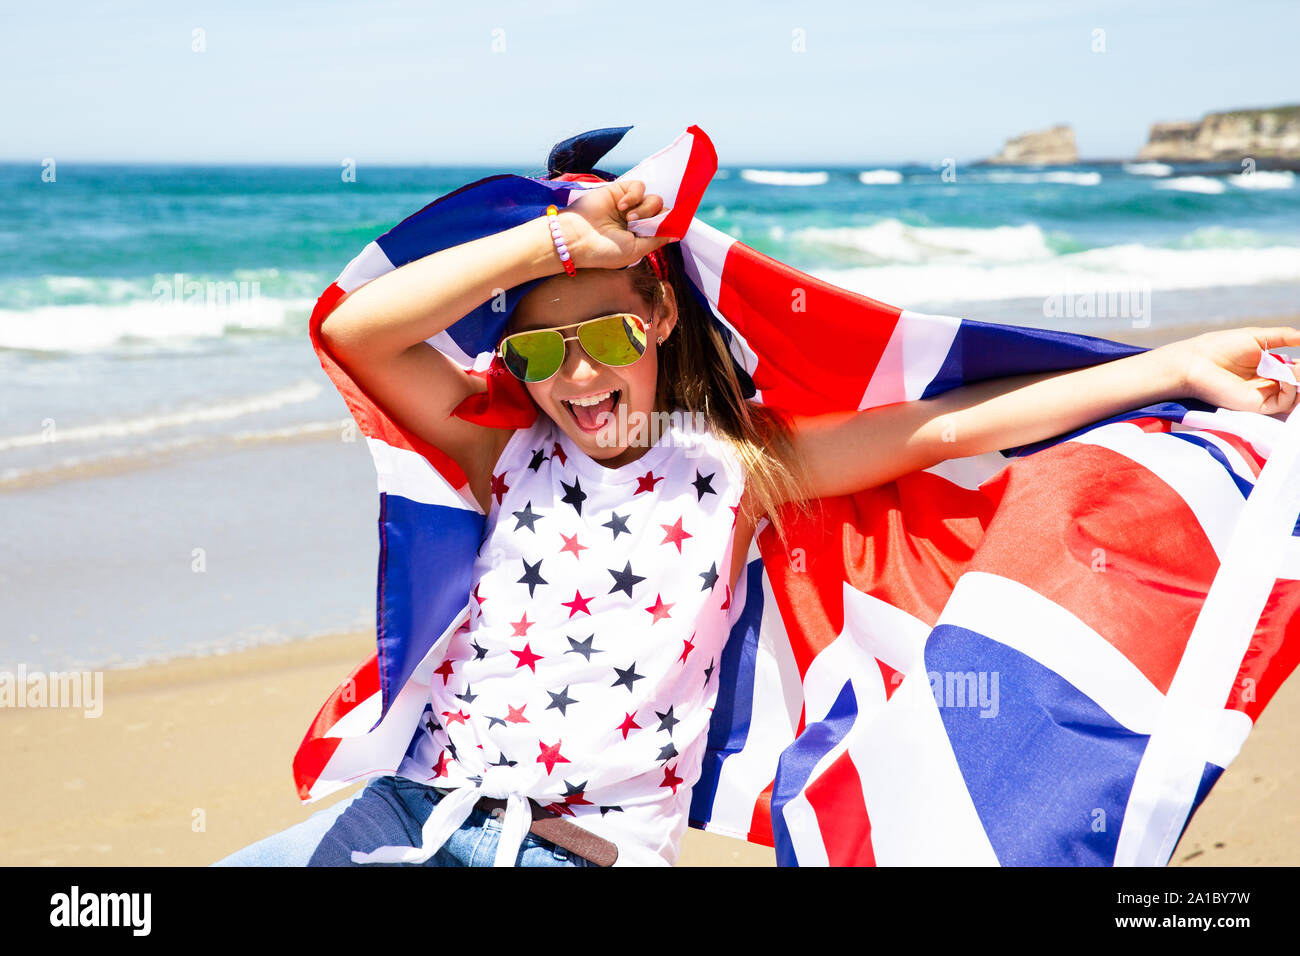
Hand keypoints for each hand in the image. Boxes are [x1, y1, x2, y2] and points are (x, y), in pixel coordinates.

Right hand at [557, 179, 673, 270]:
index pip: (664, 225)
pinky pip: (639, 186)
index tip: (674, 225)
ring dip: (646, 208)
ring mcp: (628, 205)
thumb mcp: (636, 250)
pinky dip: (635, 195)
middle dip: (656, 218)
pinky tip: (623, 206)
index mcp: (640, 236)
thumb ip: (656, 240)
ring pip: (653, 198)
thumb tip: (676, 233)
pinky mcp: (619, 191)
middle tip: (639, 226)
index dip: (669, 223)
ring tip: (629, 218)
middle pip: (662, 210)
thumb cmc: (604, 250)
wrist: (577, 238)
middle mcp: (636, 220)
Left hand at [1168, 326, 1299, 416]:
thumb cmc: (1221, 347)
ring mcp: (1263, 394)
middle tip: (1298, 365)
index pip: (1295, 369)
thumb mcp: (1256, 337)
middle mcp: (1267, 382)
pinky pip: (1284, 402)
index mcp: (1267, 367)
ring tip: (1294, 369)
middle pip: (1298, 383)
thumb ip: (1282, 336)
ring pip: (1295, 395)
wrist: (1197, 362)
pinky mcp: (1257, 405)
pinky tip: (1284, 377)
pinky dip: (1291, 390)